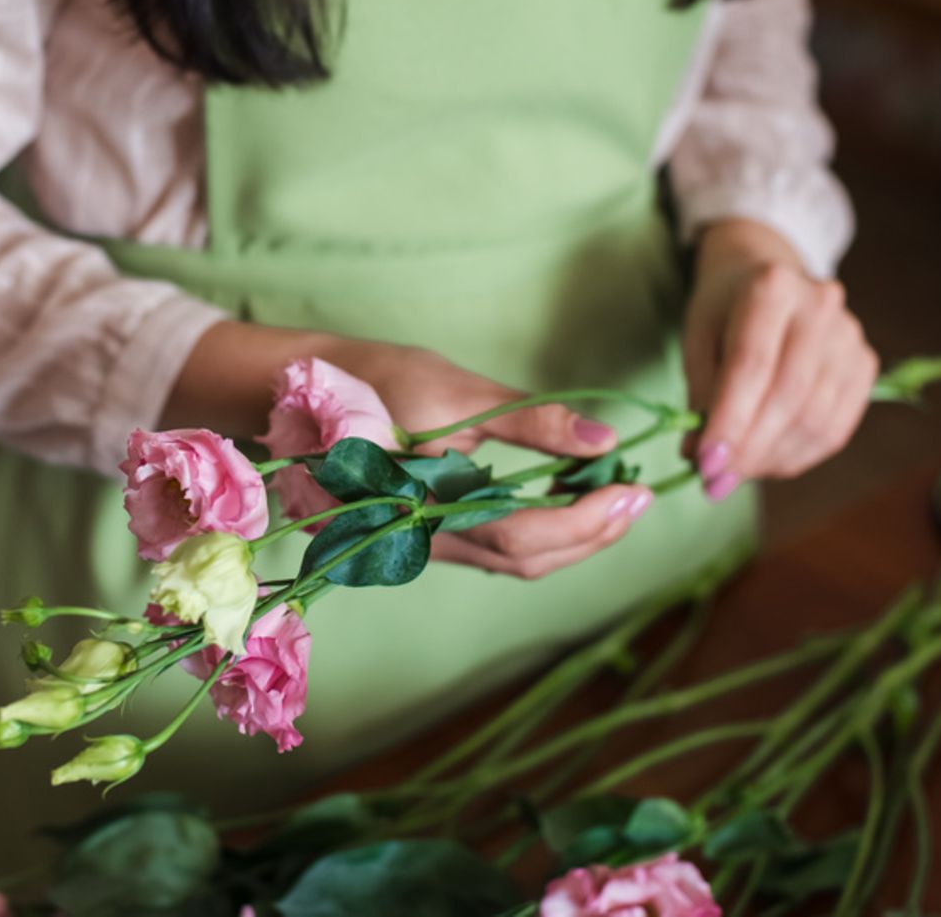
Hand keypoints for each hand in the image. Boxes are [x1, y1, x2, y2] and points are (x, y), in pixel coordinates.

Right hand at [165, 323, 654, 578]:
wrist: (300, 391)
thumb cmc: (373, 379)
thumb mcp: (455, 390)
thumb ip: (531, 419)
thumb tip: (604, 437)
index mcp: (425, 506)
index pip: (522, 533)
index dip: (586, 521)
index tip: (635, 490)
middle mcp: (424, 540)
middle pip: (525, 560)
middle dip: (592, 536)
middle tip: (641, 498)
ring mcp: (423, 543)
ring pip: (512, 561)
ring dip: (573, 538)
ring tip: (618, 499)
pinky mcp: (427, 533)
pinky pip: (494, 547)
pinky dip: (542, 531)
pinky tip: (570, 502)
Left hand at [682, 219, 878, 499]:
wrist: (769, 279)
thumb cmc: (725, 310)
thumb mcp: (697, 338)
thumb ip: (699, 395)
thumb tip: (699, 459)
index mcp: (771, 287)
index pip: (752, 365)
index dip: (729, 420)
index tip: (706, 463)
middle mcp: (820, 306)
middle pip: (788, 394)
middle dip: (750, 448)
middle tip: (716, 482)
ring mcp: (849, 336)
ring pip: (815, 418)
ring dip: (771, 458)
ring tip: (736, 473)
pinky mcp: (864, 365)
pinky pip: (836, 428)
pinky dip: (798, 456)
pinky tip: (767, 462)